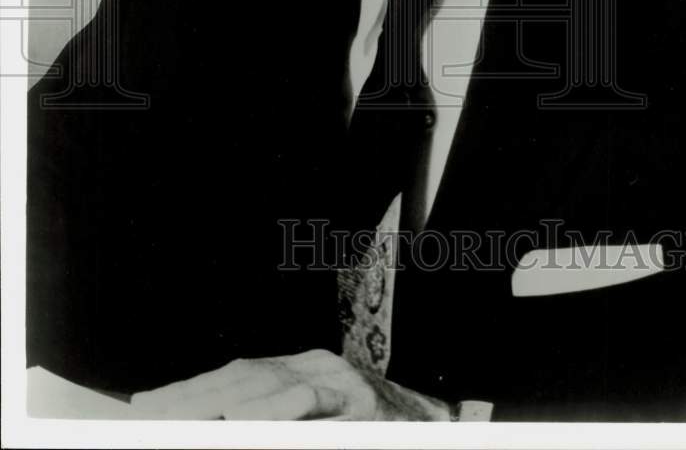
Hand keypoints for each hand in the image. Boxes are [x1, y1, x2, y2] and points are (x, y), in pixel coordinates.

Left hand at [130, 349, 451, 419]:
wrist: (432, 421)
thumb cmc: (368, 426)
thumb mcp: (315, 419)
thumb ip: (274, 417)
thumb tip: (221, 424)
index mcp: (300, 368)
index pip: (235, 375)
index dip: (190, 389)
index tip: (147, 405)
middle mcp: (316, 366)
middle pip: (244, 378)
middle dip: (194, 398)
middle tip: (152, 415)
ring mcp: (339, 381)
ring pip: (272, 388)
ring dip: (223, 406)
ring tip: (184, 421)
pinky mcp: (359, 403)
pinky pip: (310, 403)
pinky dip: (275, 412)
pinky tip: (243, 423)